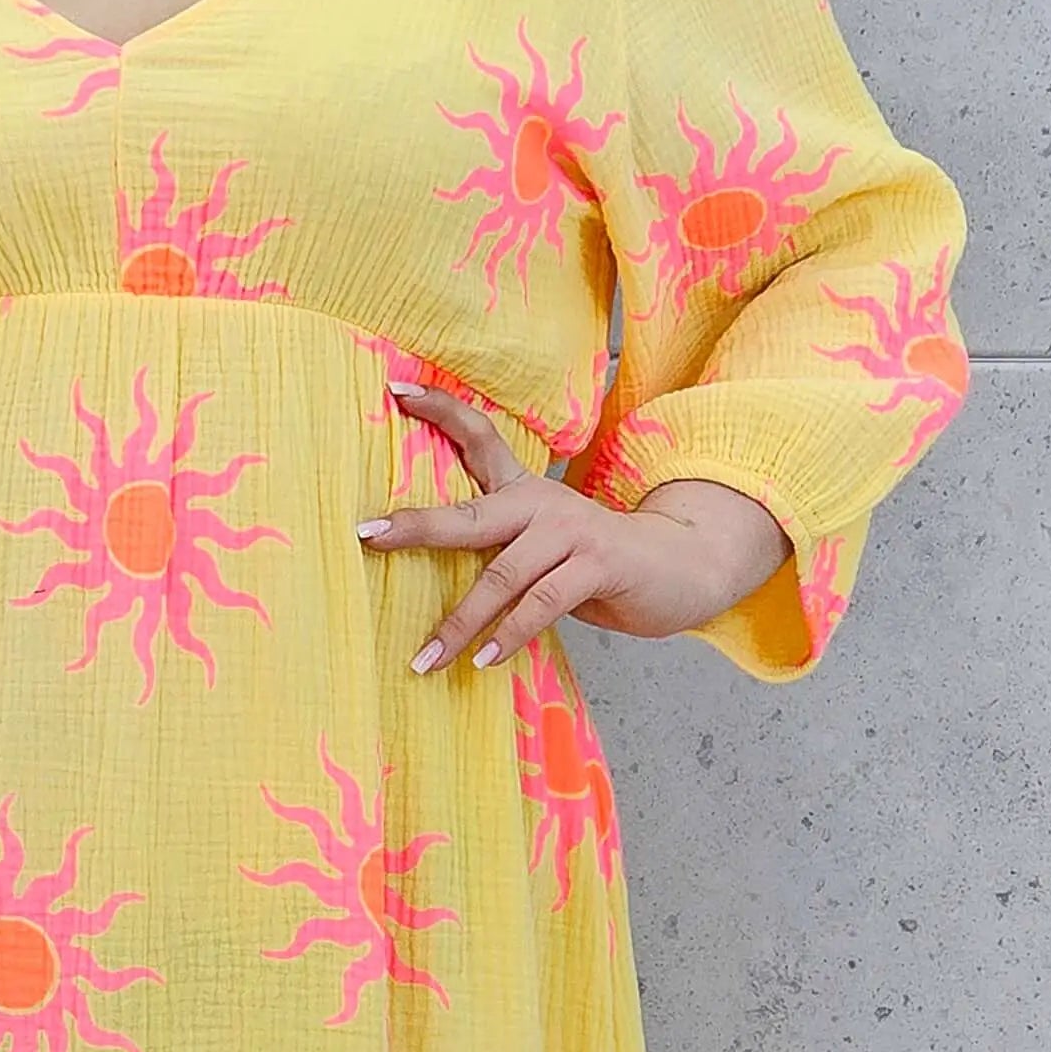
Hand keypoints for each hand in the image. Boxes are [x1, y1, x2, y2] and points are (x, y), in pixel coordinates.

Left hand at [363, 378, 790, 670]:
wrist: (682, 567)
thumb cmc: (599, 564)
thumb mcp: (544, 548)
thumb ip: (501, 550)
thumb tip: (434, 571)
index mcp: (526, 492)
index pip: (480, 438)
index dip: (440, 411)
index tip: (395, 391)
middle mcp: (543, 504)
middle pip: (470, 513)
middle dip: (416, 525)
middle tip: (368, 536)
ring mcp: (571, 532)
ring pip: (502, 575)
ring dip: (461, 622)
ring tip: (426, 657)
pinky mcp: (598, 564)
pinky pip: (542, 604)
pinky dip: (510, 634)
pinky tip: (485, 660)